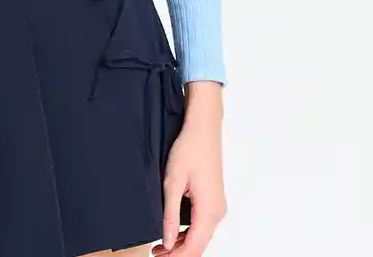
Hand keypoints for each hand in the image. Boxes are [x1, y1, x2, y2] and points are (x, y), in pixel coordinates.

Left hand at [152, 84, 226, 255]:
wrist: (203, 128)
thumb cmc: (189, 149)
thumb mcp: (173, 182)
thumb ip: (169, 214)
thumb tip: (166, 240)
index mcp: (209, 210)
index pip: (193, 247)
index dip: (176, 256)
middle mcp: (217, 212)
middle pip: (198, 244)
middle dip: (178, 252)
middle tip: (155, 253)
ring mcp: (217, 205)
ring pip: (200, 235)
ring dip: (182, 243)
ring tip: (160, 245)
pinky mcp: (214, 199)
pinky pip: (202, 224)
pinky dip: (188, 232)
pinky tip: (173, 231)